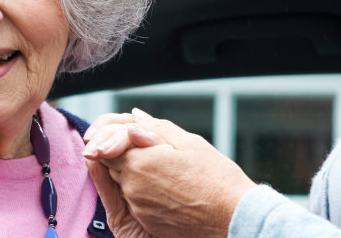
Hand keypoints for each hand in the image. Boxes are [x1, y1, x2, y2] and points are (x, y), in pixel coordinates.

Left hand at [85, 110, 257, 237]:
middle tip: (149, 148)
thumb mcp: (190, 143)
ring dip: (135, 172)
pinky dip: (145, 192)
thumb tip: (134, 118)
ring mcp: (138, 207)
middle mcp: (133, 186)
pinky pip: (136, 202)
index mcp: (139, 161)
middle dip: (123, 152)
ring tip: (164, 169)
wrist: (233, 218)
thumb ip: (156, 129)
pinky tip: (169, 188)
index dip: (112, 136)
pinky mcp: (147, 221)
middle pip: (113, 163)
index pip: (107, 143)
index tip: (125, 135)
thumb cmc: (217, 179)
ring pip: (124, 182)